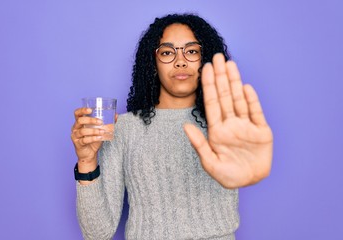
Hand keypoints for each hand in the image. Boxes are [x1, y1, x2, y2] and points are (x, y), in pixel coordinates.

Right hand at [71, 108, 113, 171]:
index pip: (77, 113)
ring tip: (102, 132)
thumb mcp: (101, 130)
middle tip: (100, 122)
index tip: (90, 110)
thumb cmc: (94, 140)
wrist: (90, 154)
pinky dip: (93, 138)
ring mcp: (75, 136)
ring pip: (82, 131)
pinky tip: (99, 138)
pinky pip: (84, 140)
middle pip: (80, 120)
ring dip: (93, 131)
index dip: (82, 110)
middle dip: (91, 120)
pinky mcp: (78, 144)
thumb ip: (108, 123)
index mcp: (79, 122)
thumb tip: (116, 115)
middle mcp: (75, 128)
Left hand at [184, 53, 272, 188]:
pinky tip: (245, 87)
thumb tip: (185, 126)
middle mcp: (231, 124)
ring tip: (230, 64)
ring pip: (239, 99)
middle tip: (217, 57)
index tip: (205, 68)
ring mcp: (246, 126)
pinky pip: (256, 113)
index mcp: (217, 130)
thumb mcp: (210, 163)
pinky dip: (251, 100)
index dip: (208, 85)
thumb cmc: (228, 176)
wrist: (250, 182)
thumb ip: (199, 144)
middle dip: (221, 77)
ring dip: (235, 82)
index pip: (211, 103)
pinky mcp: (262, 131)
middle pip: (225, 96)